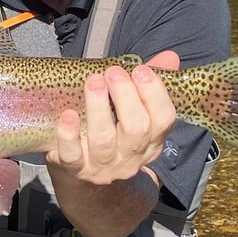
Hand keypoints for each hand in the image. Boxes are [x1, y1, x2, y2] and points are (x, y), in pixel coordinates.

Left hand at [46, 50, 178, 185]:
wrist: (85, 179)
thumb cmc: (112, 134)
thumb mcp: (134, 113)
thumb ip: (149, 84)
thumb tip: (169, 57)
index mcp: (151, 140)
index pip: (164, 120)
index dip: (155, 94)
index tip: (141, 70)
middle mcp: (130, 156)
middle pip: (136, 129)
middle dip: (126, 96)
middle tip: (113, 72)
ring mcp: (102, 165)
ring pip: (104, 140)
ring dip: (98, 108)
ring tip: (93, 81)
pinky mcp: (76, 169)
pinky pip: (72, 155)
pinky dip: (69, 134)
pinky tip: (68, 114)